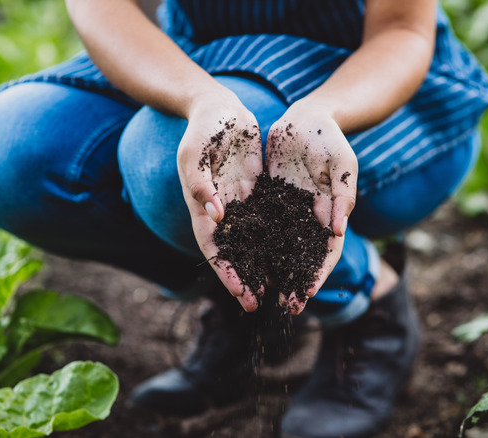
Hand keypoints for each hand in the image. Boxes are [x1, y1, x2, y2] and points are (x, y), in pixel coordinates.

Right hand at [177, 93, 263, 310]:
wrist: (220, 108)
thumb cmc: (204, 127)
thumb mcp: (196, 151)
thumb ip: (201, 182)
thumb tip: (217, 216)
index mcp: (200, 205)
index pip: (213, 246)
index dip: (226, 271)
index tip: (240, 293)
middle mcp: (219, 210)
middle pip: (232, 252)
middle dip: (243, 279)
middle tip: (257, 305)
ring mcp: (238, 202)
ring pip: (250, 242)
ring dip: (261, 265)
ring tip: (276, 289)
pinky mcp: (255, 192)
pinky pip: (267, 221)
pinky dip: (275, 239)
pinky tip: (290, 254)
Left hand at [265, 101, 357, 313]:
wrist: (306, 117)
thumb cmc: (330, 139)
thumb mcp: (343, 164)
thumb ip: (342, 196)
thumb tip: (337, 231)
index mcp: (330, 212)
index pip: (327, 251)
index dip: (318, 274)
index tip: (307, 295)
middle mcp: (310, 217)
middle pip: (303, 256)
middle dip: (295, 282)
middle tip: (284, 306)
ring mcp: (289, 210)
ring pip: (279, 246)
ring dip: (272, 269)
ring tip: (261, 292)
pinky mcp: (270, 198)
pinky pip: (261, 225)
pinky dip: (255, 244)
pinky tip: (243, 260)